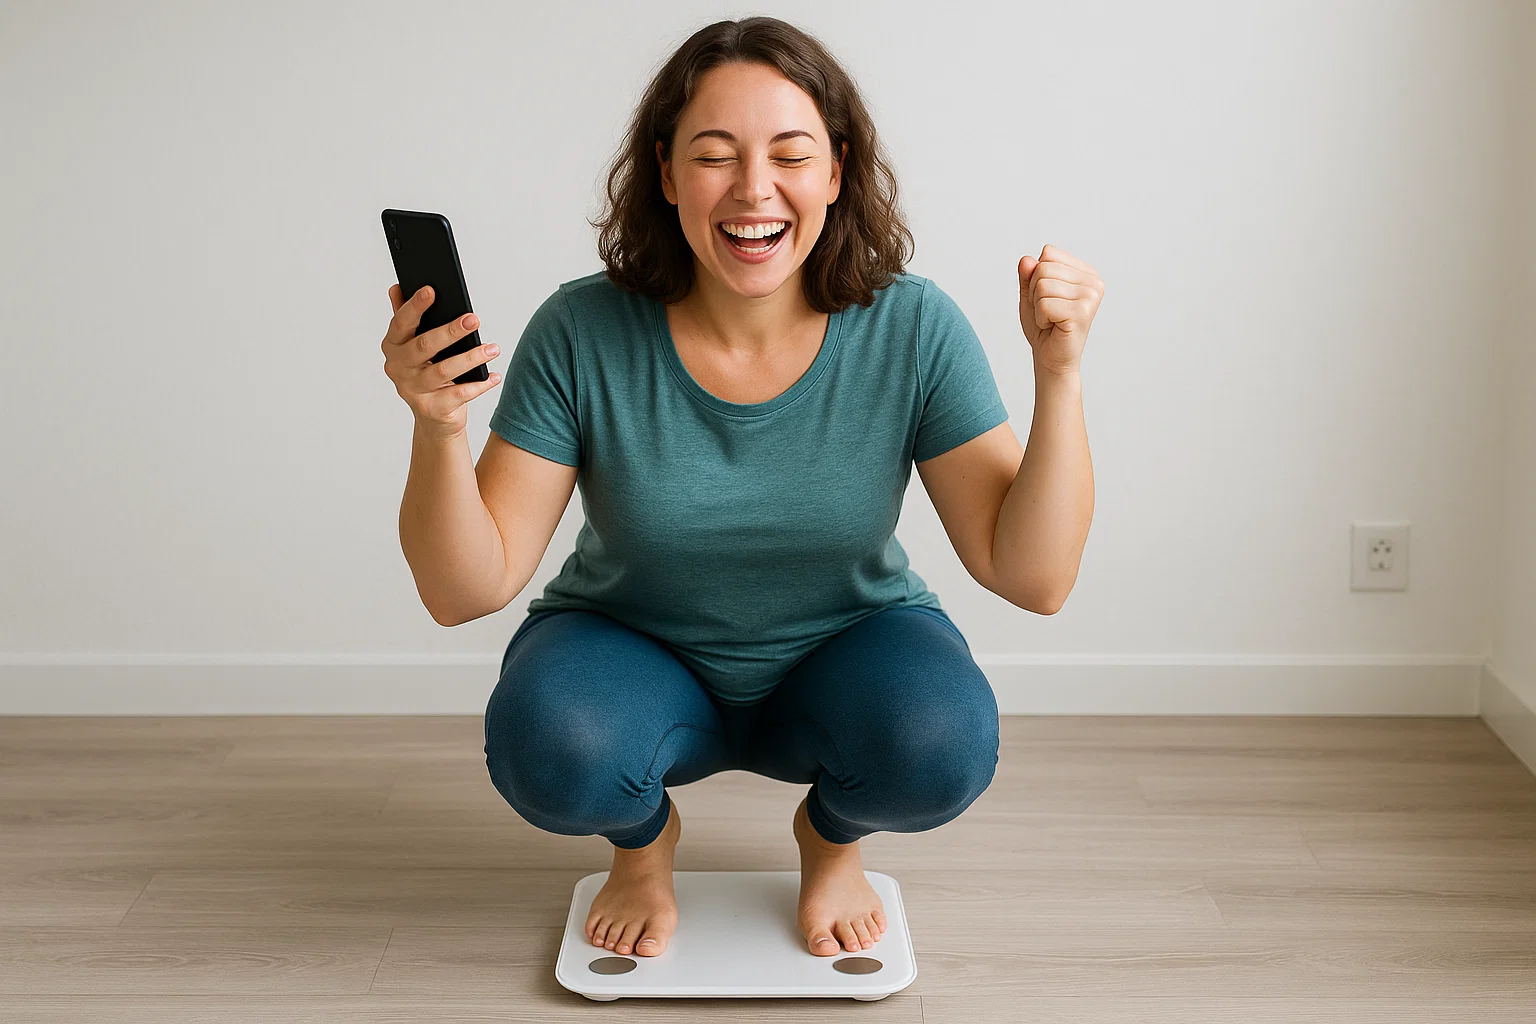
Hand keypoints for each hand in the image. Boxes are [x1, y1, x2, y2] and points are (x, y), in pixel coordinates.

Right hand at [381, 284, 501, 439]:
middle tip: (474, 319)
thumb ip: (406, 318)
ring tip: (493, 349)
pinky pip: (459, 394)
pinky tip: (494, 375)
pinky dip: (479, 385)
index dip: (415, 306)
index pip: (401, 323)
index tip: (431, 290)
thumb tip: (397, 287)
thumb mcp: (414, 346)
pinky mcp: (432, 408)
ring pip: (444, 370)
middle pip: (424, 346)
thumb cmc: (426, 373)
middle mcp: (398, 368)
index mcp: (392, 346)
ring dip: (471, 358)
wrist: (433, 417)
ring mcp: (413, 390)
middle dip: (450, 331)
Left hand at [1018, 244, 1103, 374]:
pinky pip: (1044, 304)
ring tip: (1051, 319)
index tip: (1048, 297)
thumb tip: (1027, 260)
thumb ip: (1028, 275)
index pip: (1048, 253)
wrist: (1052, 359)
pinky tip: (1053, 326)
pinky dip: (1040, 318)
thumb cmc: (1044, 327)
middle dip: (1035, 292)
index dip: (1037, 276)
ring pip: (1042, 285)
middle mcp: (1093, 282)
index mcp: (1085, 272)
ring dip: (1037, 306)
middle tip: (1048, 312)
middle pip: (1043, 268)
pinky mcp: (1082, 312)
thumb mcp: (1031, 295)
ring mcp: (1091, 296)